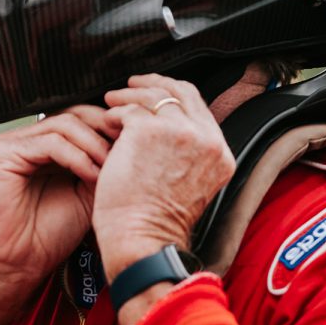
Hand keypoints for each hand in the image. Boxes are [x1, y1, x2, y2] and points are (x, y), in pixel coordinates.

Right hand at [0, 106, 119, 324]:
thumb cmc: (48, 236)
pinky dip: (76, 157)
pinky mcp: (5, 154)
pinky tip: (91, 175)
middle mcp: (29, 138)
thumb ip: (103, 166)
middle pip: (75, 113)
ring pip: (64, 124)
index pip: (83, 118)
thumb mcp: (88, 195)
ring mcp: (14, 143)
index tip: (137, 144)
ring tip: (111, 168)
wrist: (16, 264)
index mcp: (47, 146)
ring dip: (94, 145)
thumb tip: (131, 142)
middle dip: (106, 129)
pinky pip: (49, 142)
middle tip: (129, 147)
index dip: (111, 127)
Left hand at [93, 75, 234, 280]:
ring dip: (129, 96)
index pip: (199, 108)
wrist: (144, 240)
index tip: (154, 93)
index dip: (174, 95)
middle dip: (154, 84)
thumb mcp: (189, 184)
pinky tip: (105, 122)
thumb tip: (163, 127)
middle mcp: (206, 139)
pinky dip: (115, 113)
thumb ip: (186, 154)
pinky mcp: (149, 130)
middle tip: (130, 84)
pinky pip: (129, 109)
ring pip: (153, 96)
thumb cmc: (156, 223)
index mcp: (220, 153)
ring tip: (110, 101)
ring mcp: (180, 132)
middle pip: (181, 92)